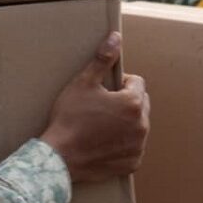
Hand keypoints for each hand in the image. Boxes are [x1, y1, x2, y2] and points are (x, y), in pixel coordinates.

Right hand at [40, 32, 148, 182]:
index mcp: (133, 103)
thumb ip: (103, 60)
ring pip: (138, 126)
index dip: (119, 82)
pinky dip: (122, 144)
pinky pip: (133, 147)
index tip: (103, 90)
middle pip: (140, 104)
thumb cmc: (69, 119)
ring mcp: (138, 146)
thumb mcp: (83, 84)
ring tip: (100, 125)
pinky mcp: (131, 164)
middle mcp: (142, 125)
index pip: (137, 83)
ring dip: (125, 123)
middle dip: (125, 102)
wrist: (59, 157)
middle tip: (100, 107)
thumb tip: (115, 38)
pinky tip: (103, 143)